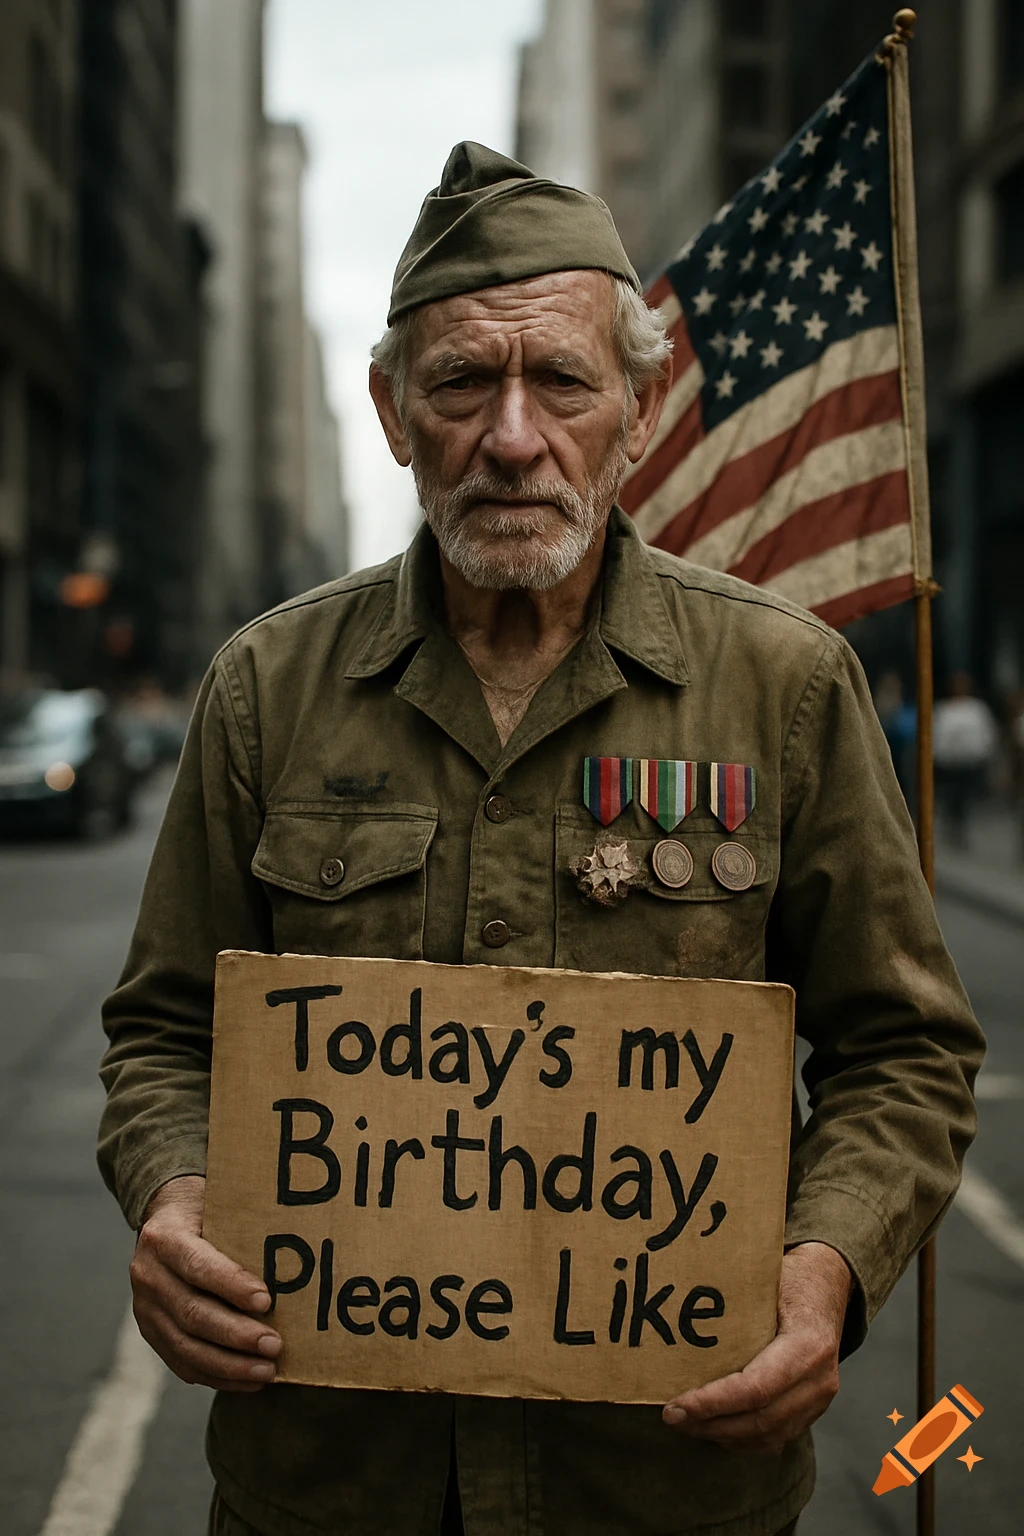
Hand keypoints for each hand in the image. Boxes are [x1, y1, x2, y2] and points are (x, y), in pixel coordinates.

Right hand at [130, 1174, 280, 1391]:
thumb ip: (242, 1227)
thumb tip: (295, 1252)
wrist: (165, 1218)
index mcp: (164, 1237)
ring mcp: (145, 1309)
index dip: (231, 1286)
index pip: (197, 1266)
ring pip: (185, 1346)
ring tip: (267, 1371)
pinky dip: (217, 1376)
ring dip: (229, 1365)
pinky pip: (182, 1363)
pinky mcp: (151, 1333)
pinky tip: (248, 1381)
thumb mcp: (218, 1204)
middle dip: (236, 1334)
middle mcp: (148, 1275)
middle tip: (275, 1345)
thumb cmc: (206, 1210)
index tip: (266, 1301)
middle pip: (192, 1313)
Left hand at [662, 1241, 852, 1453]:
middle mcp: (819, 1379)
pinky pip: (779, 1436)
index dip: (713, 1403)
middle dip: (711, 1423)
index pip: (755, 1389)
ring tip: (687, 1424)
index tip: (676, 1407)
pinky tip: (716, 1428)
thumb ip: (735, 1302)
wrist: (827, 1285)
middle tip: (672, 1418)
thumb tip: (679, 1309)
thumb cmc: (791, 1278)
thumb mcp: (767, 1279)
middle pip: (760, 1420)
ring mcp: (820, 1398)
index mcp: (807, 1345)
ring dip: (724, 1435)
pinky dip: (744, 1440)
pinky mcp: (815, 1408)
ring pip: (769, 1435)